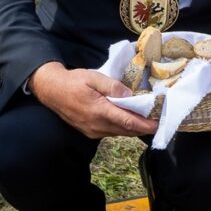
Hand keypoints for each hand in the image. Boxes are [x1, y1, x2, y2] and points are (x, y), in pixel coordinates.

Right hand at [28, 62, 157, 138]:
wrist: (52, 91)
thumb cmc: (73, 81)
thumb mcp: (93, 77)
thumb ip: (112, 86)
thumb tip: (129, 94)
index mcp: (98, 111)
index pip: (127, 121)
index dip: (144, 124)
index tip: (158, 124)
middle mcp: (96, 126)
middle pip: (126, 130)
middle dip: (143, 127)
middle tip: (158, 120)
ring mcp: (92, 131)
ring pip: (119, 132)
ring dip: (134, 128)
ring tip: (147, 119)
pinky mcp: (90, 132)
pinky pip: (111, 132)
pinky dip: (123, 127)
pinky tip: (129, 119)